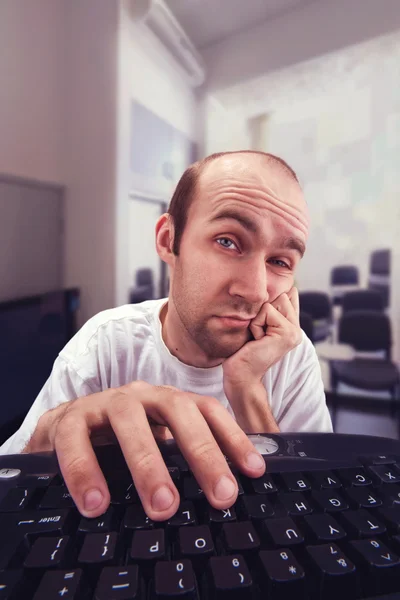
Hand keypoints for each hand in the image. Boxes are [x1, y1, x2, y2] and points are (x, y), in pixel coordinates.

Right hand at [24, 381, 265, 520]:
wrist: (61, 429)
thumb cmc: (117, 442)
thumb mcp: (155, 447)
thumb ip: (181, 462)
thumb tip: (220, 493)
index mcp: (166, 402)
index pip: (206, 410)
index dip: (232, 437)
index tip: (254, 471)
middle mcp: (141, 396)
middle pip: (177, 410)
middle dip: (202, 451)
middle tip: (221, 495)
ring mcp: (105, 402)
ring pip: (129, 421)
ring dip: (148, 463)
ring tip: (163, 507)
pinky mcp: (69, 417)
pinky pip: (75, 439)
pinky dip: (85, 470)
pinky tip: (96, 504)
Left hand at [223, 287, 301, 389]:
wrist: (241, 375)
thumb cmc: (243, 350)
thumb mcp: (257, 325)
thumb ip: (268, 310)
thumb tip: (274, 289)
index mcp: (291, 325)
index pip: (289, 295)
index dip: (269, 303)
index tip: (261, 328)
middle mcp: (296, 328)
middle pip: (280, 296)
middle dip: (261, 312)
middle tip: (258, 334)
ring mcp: (294, 331)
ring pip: (274, 302)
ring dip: (258, 318)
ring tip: (257, 338)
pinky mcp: (287, 333)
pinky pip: (267, 311)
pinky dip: (256, 324)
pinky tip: (257, 341)